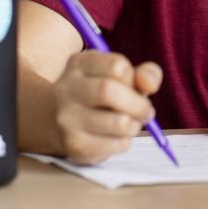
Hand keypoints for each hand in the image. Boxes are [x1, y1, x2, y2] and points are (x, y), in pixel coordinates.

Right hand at [52, 50, 161, 164]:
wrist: (56, 121)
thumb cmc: (99, 94)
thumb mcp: (119, 75)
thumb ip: (143, 74)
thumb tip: (151, 84)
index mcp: (79, 64)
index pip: (117, 66)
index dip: (133, 78)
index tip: (134, 86)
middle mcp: (67, 88)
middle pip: (109, 91)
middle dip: (138, 104)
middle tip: (147, 112)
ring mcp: (67, 118)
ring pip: (118, 122)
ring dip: (135, 125)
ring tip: (131, 124)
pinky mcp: (73, 145)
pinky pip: (114, 145)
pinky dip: (124, 142)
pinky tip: (116, 137)